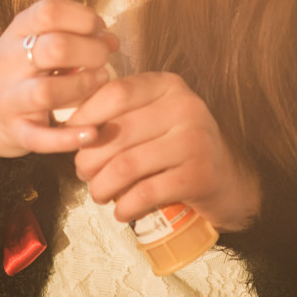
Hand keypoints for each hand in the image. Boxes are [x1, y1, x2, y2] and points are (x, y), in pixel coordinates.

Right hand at [0, 0, 117, 157]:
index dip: (84, 17)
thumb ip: (71, 34)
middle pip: (54, 48)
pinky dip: (68, 138)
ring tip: (99, 82)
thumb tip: (110, 39)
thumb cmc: (18, 68)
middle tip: (103, 57)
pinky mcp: (16, 132)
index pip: (49, 11)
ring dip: (83, 86)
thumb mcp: (33, 40)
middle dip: (91, 51)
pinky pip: (41, 139)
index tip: (99, 29)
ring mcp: (10, 99)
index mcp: (17, 32)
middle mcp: (10, 62)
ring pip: (46, 92)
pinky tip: (91, 133)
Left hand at [66, 72, 261, 231]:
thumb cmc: (176, 147)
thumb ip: (119, 113)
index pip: (115, 93)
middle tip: (84, 174)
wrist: (228, 179)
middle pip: (116, 133)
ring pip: (126, 165)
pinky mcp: (200, 175)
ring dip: (102, 187)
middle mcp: (186, 106)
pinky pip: (145, 193)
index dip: (85, 116)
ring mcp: (196, 140)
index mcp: (169, 85)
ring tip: (99, 194)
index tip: (72, 137)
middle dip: (89, 160)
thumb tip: (68, 128)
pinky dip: (125, 207)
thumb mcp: (152, 118)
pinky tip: (121, 211)